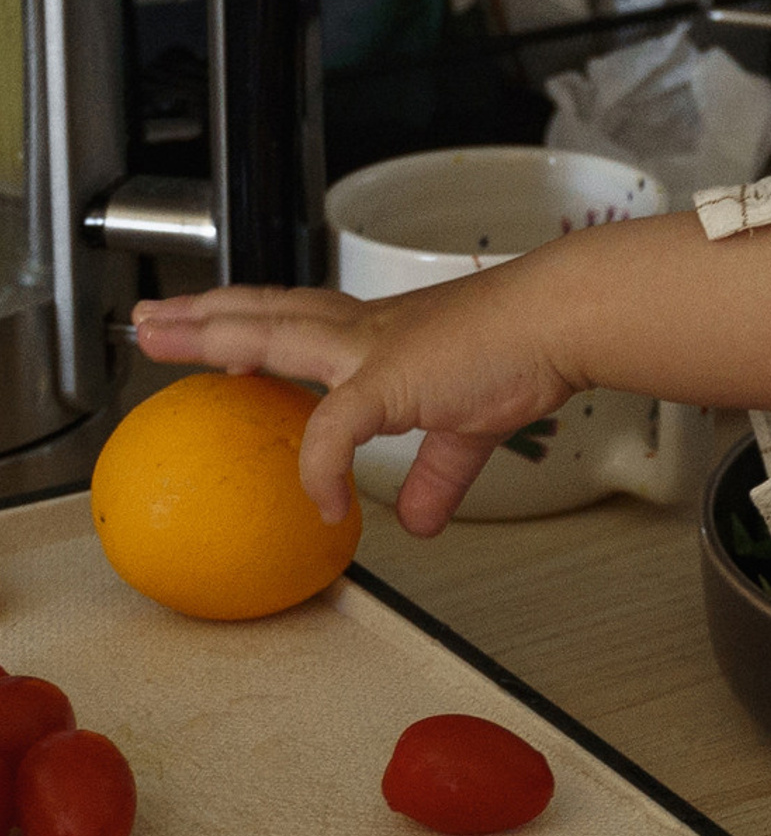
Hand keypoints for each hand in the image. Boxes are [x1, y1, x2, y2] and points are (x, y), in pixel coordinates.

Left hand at [131, 265, 589, 537]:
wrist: (558, 320)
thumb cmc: (525, 352)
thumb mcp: (470, 427)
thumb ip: (436, 476)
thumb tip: (418, 522)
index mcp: (379, 334)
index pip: (299, 317)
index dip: (252, 319)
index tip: (213, 322)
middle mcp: (363, 330)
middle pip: (264, 312)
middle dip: (202, 314)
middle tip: (148, 317)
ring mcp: (369, 350)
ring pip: (270, 333)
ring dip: (210, 333)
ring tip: (158, 335)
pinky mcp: (387, 381)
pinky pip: (333, 431)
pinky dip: (319, 467)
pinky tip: (320, 500)